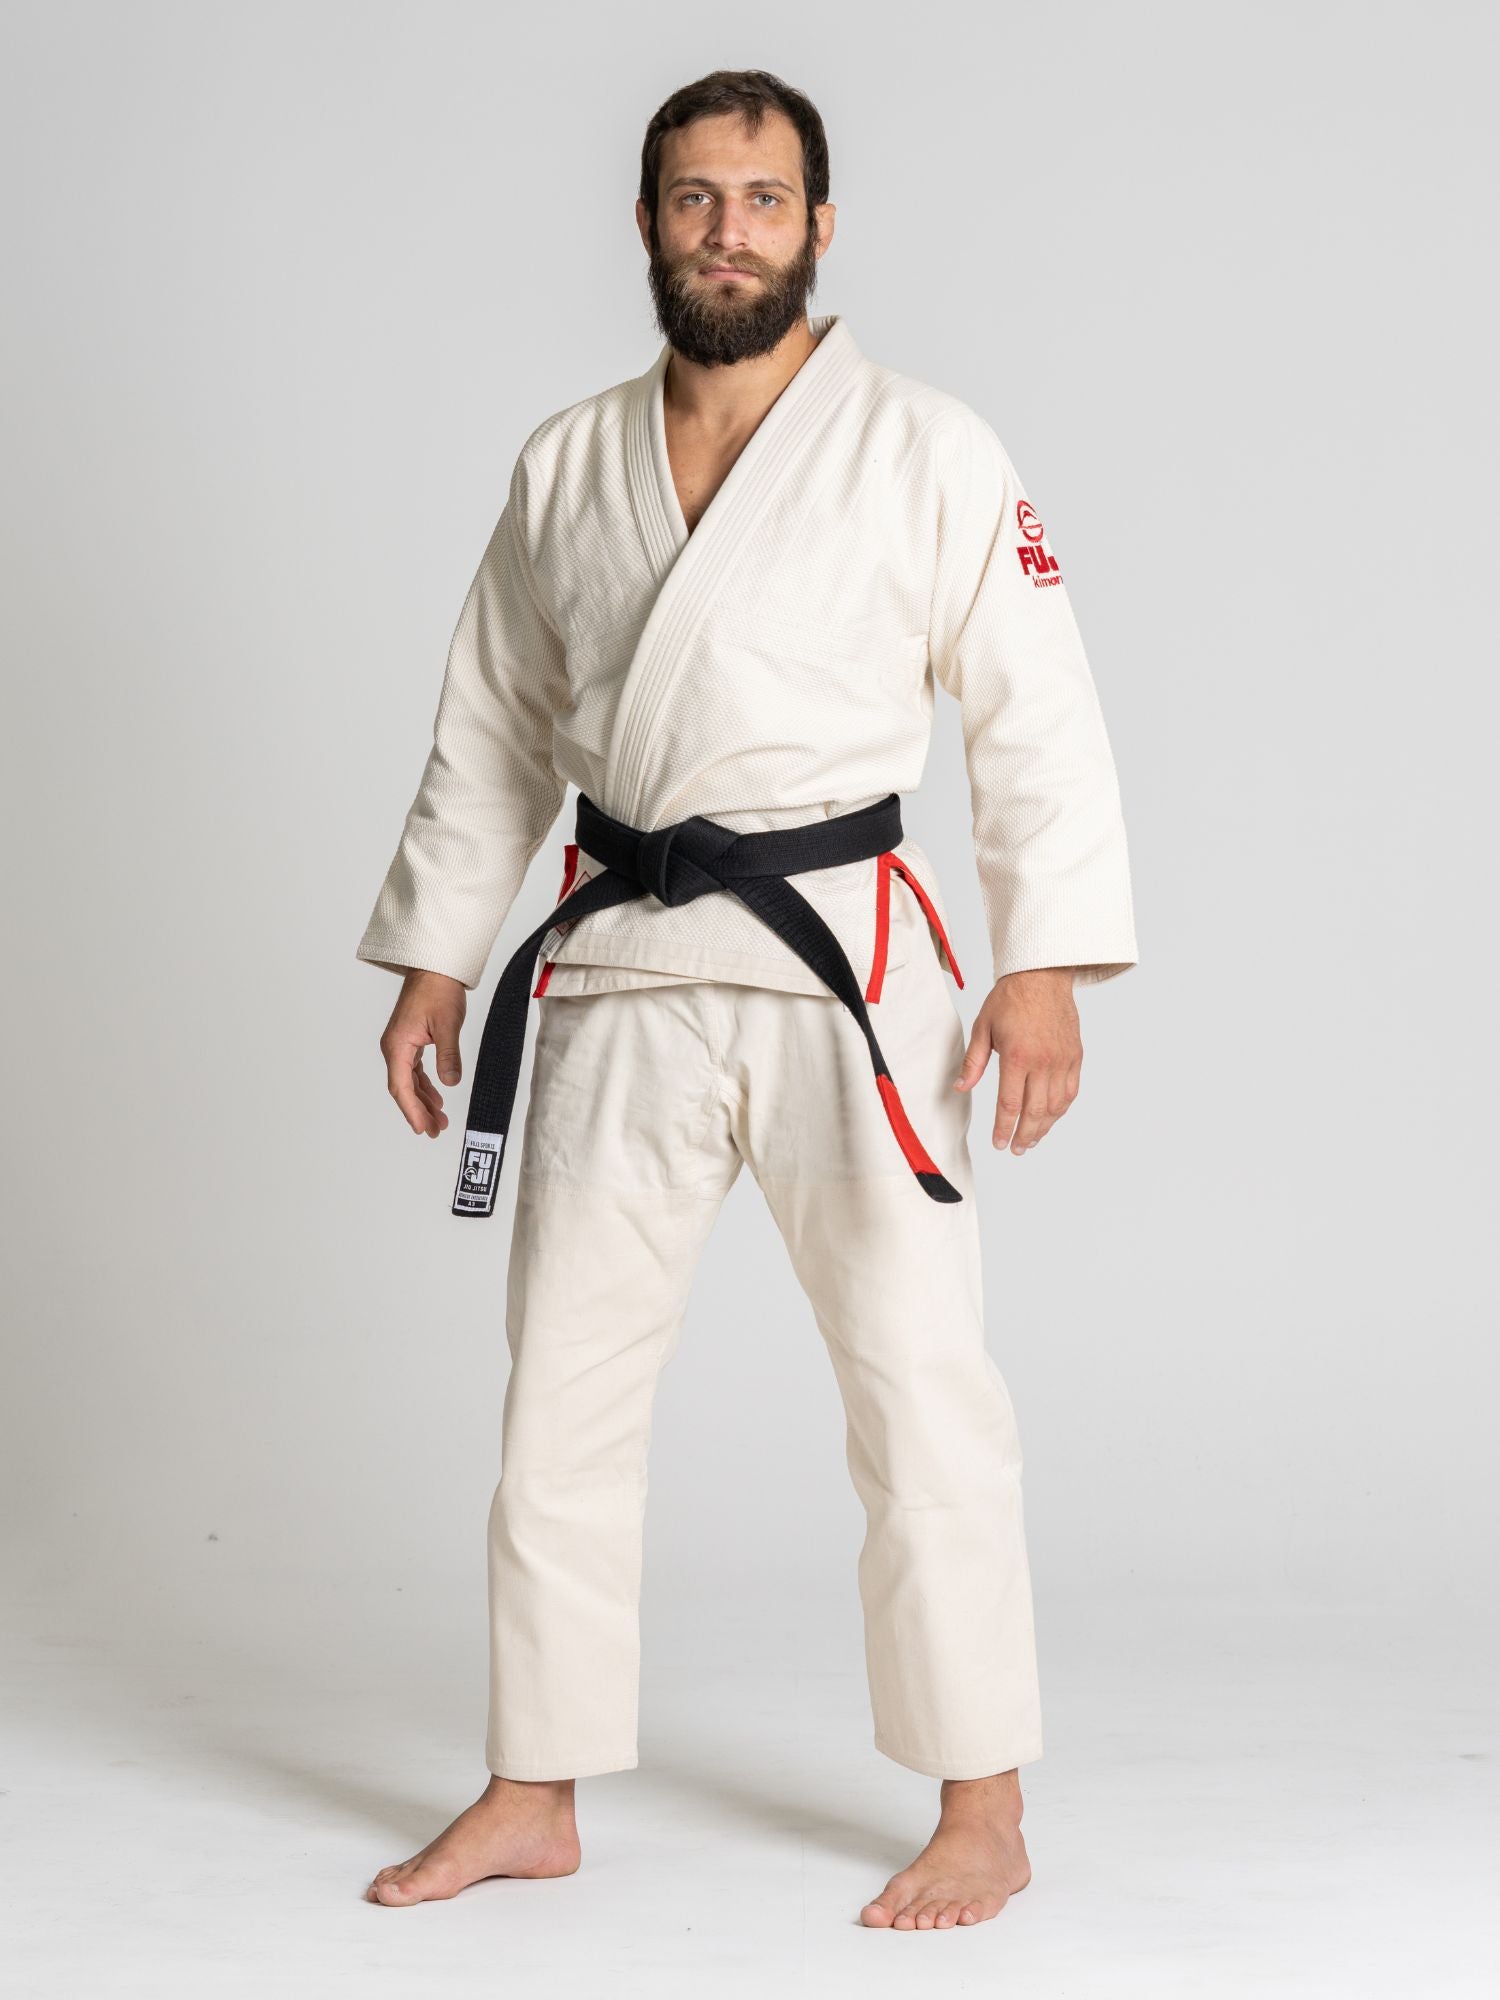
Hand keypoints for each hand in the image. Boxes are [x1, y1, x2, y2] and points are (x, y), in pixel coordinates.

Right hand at [379, 969, 466, 1137]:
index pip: (401, 1087)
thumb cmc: (438, 990)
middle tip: (434, 1131)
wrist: (435, 968)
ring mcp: (401, 1044)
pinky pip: (414, 1070)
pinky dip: (425, 1085)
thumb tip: (450, 1083)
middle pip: (403, 1089)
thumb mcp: (447, 1025)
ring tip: (439, 1120)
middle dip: (419, 1111)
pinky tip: (436, 1097)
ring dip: (423, 1100)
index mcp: (397, 1046)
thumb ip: (448, 1056)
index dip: (412, 1111)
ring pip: (409, 1081)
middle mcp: (395, 1047)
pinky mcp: (410, 1040)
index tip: (422, 1128)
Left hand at [954, 968, 1081, 1154]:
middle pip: (1036, 1111)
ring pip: (1056, 1105)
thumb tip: (960, 1088)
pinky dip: (1062, 1109)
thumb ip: (973, 1061)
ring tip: (1032, 1139)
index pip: (1010, 1104)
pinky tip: (1052, 1117)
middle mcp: (1043, 1061)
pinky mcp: (1075, 1056)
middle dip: (1025, 1135)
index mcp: (1017, 1056)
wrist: (1042, 975)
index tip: (999, 1143)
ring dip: (1044, 1127)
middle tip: (1016, 1149)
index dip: (1004, 1128)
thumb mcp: (983, 1027)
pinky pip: (1071, 1091)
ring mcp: (1062, 1060)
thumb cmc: (1010, 998)